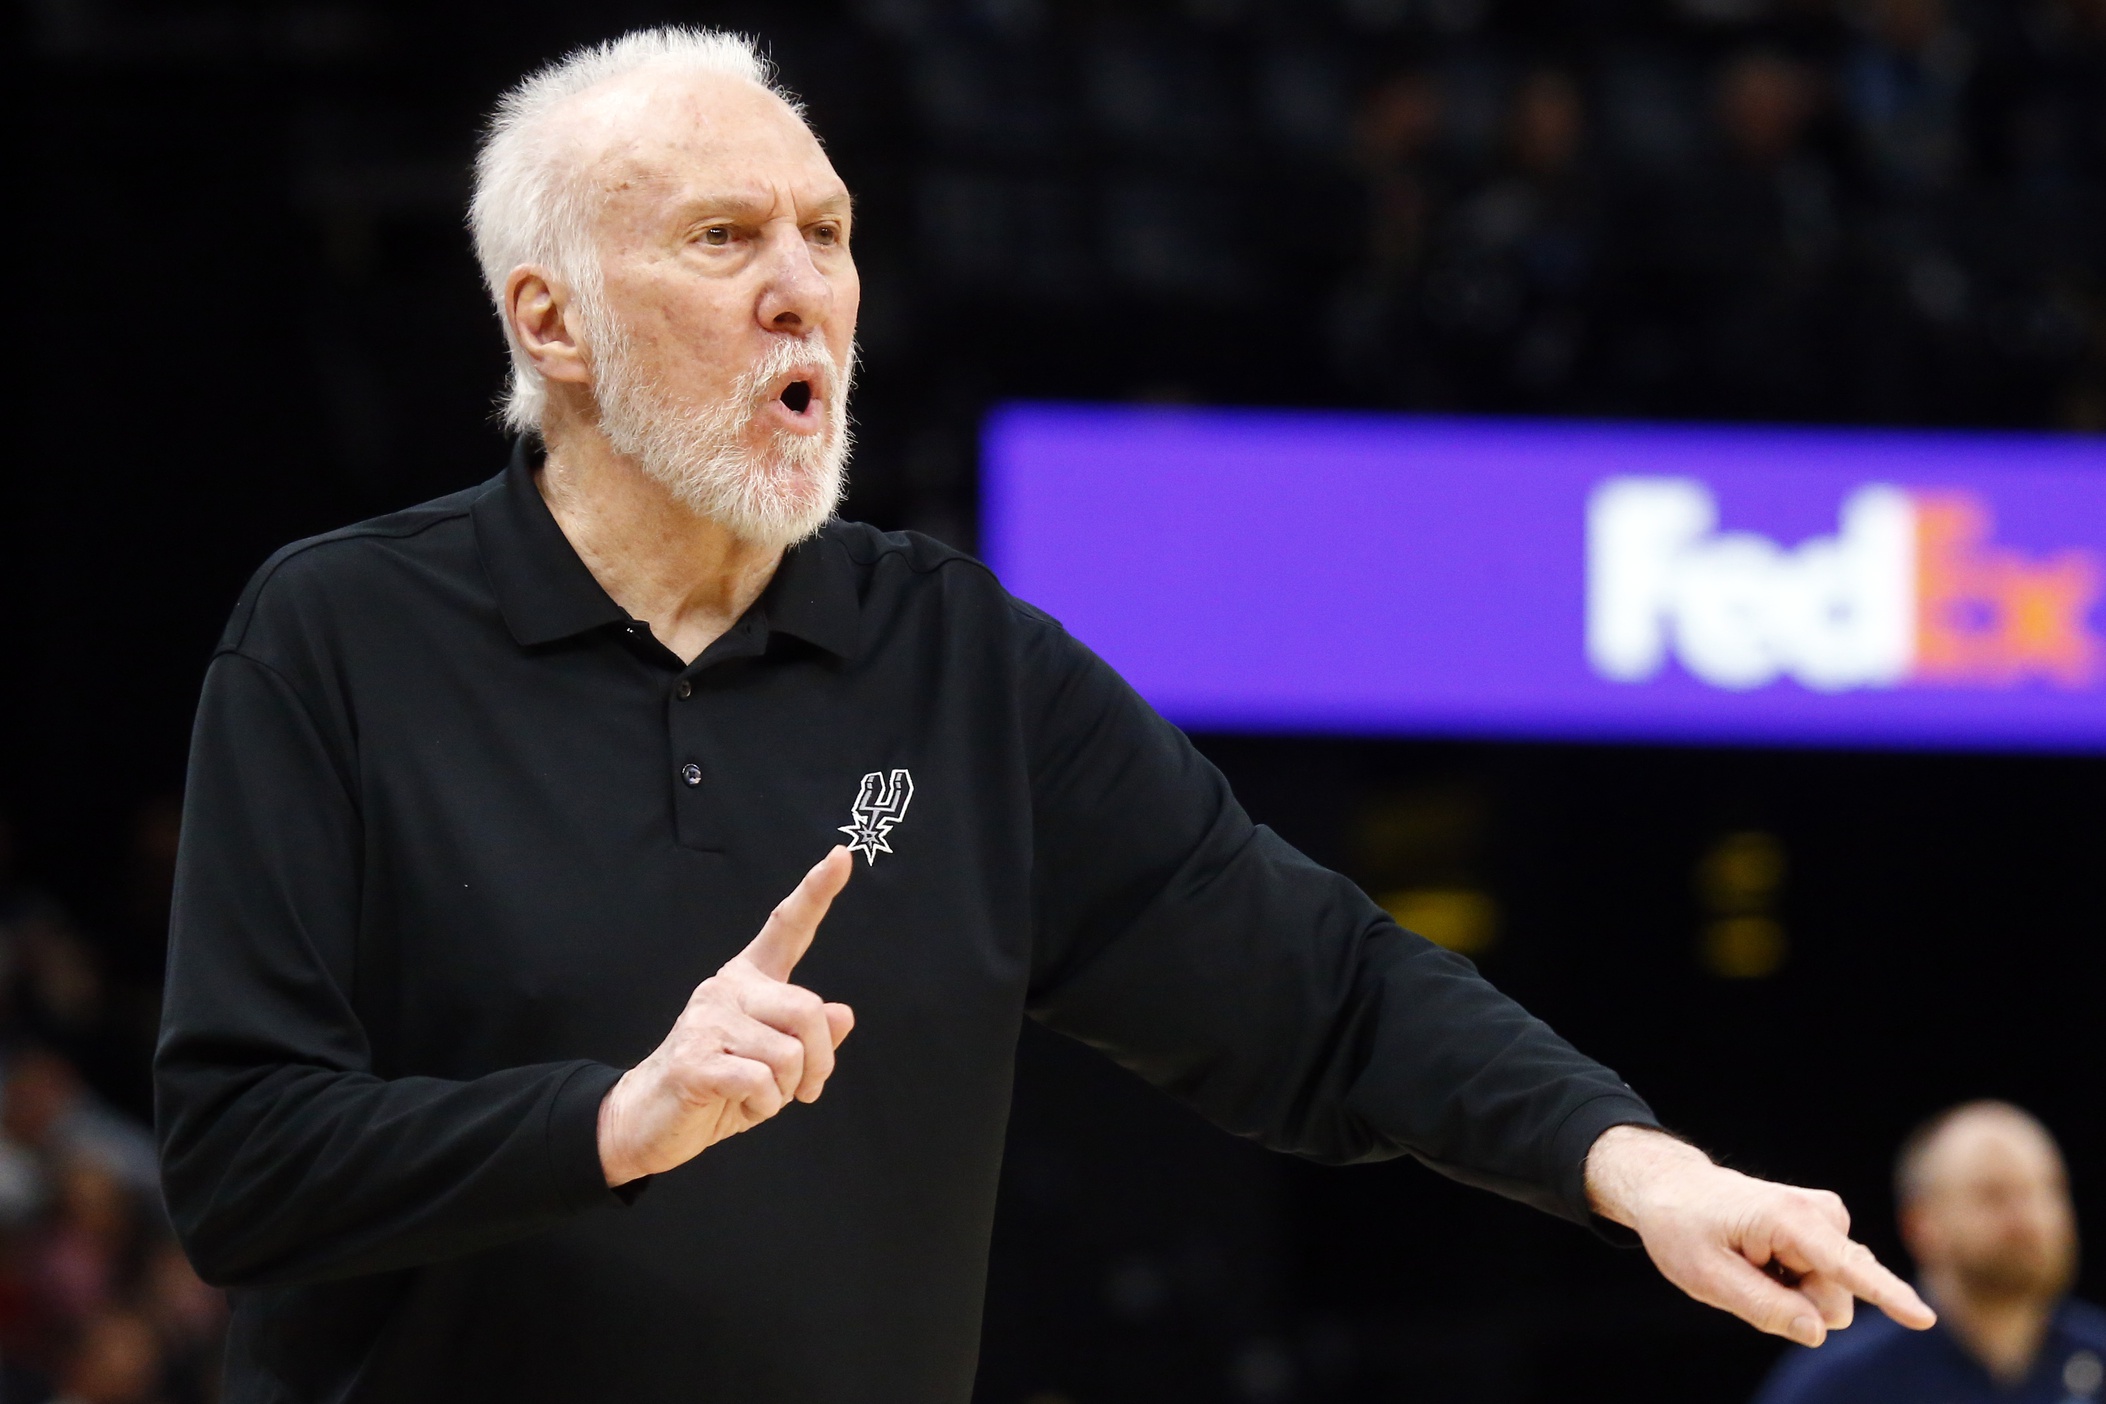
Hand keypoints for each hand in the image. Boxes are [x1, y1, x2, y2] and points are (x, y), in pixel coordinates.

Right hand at [597, 847, 857, 1186]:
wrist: (648, 1123)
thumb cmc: (718, 1087)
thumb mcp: (775, 1063)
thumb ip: (807, 1037)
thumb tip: (842, 1014)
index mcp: (748, 980)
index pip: (787, 928)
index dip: (817, 892)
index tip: (842, 855)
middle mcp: (726, 987)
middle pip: (809, 1011)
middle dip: (820, 1062)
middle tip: (804, 1090)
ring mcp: (707, 1020)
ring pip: (790, 1055)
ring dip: (785, 1092)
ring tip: (756, 1096)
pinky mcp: (694, 1059)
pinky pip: (762, 1082)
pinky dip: (763, 1106)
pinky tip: (738, 1105)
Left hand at [1585, 1125, 1935, 1346]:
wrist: (1677, 1189)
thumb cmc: (1683, 1227)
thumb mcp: (1704, 1275)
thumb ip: (1763, 1306)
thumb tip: (1818, 1331)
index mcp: (1789, 1219)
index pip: (1846, 1267)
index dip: (1886, 1295)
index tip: (1924, 1319)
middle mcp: (1823, 1214)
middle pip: (1834, 1303)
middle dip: (1794, 1306)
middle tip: (1744, 1272)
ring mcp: (1830, 1221)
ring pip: (1829, 1299)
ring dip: (1789, 1294)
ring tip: (1750, 1263)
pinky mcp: (1829, 1233)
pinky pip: (1824, 1286)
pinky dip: (1791, 1284)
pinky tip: (1762, 1260)